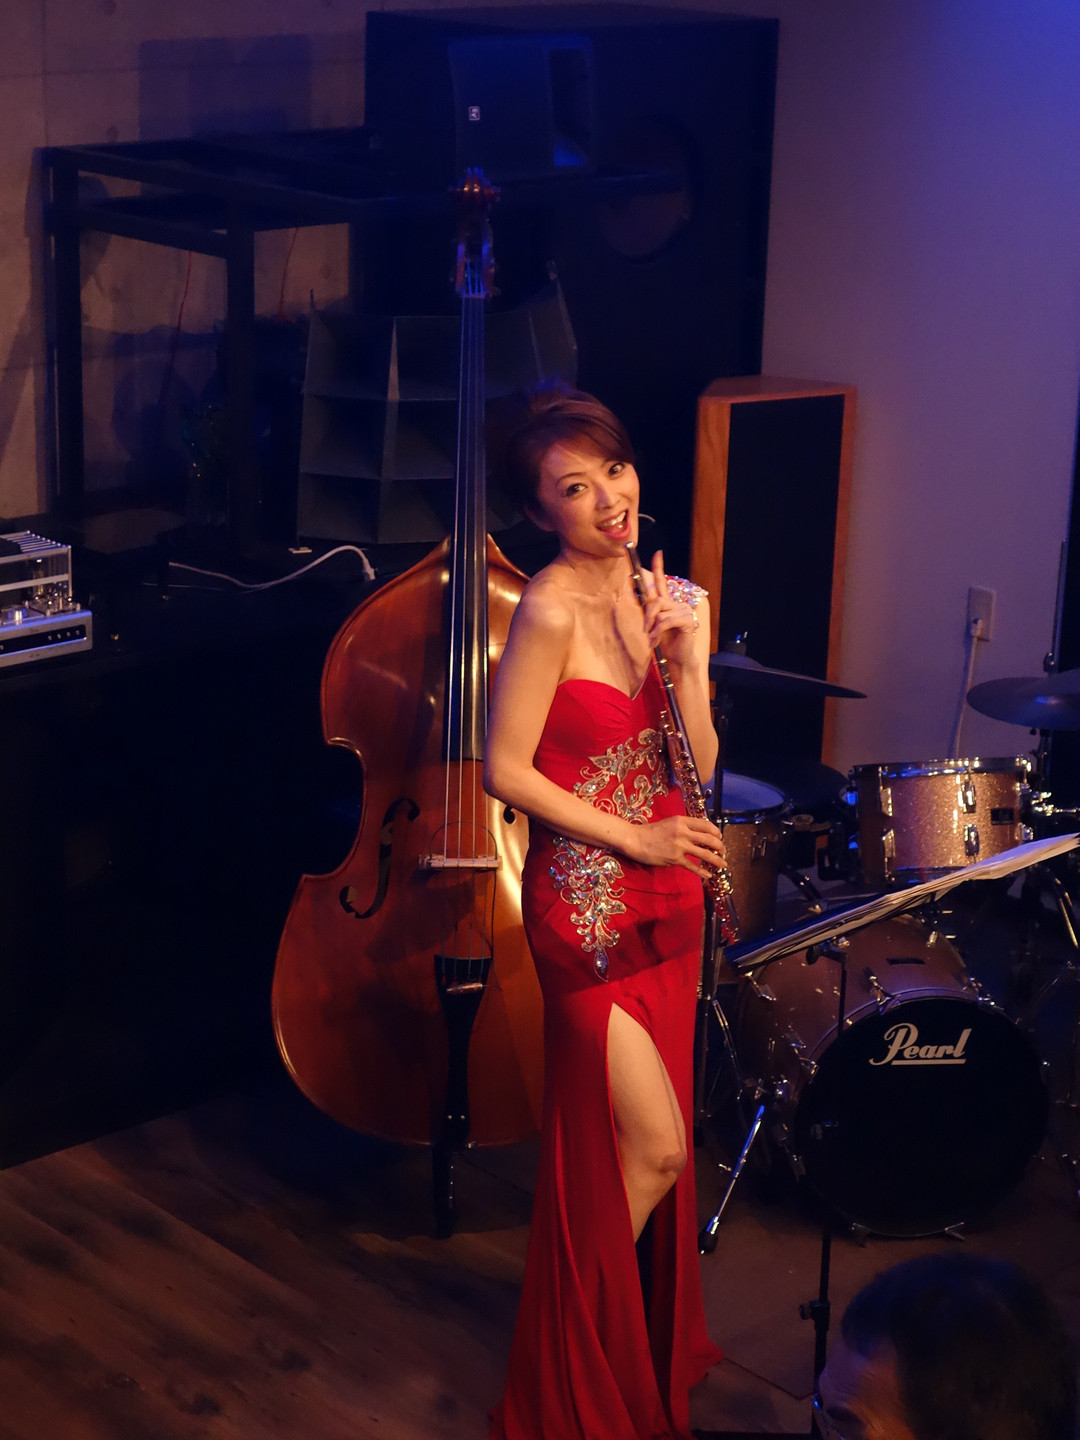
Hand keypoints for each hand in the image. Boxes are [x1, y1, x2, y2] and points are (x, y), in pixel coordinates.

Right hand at [623, 814, 725, 874]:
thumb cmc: (651, 831)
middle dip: (720, 846)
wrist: (635, 840)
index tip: (719, 837)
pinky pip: (693, 866)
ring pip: (705, 853)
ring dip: (716, 860)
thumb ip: (684, 827)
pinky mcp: (675, 858)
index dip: (716, 832)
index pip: (706, 824)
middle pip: (709, 839)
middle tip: (723, 851)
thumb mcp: (670, 823)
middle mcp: (683, 832)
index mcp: (682, 821)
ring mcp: (679, 846)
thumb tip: (700, 836)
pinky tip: (708, 876)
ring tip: (723, 864)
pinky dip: (702, 872)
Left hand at [639, 550, 697, 666]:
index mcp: (668, 604)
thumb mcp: (653, 625)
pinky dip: (658, 631)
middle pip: (656, 599)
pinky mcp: (686, 620)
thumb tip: (640, 600)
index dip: (659, 568)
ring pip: (659, 610)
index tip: (658, 553)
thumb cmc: (665, 643)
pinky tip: (656, 640)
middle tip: (645, 629)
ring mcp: (683, 611)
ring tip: (652, 638)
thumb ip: (649, 612)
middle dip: (647, 614)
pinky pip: (666, 620)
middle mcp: (676, 604)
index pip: (662, 582)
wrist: (678, 659)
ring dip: (652, 625)